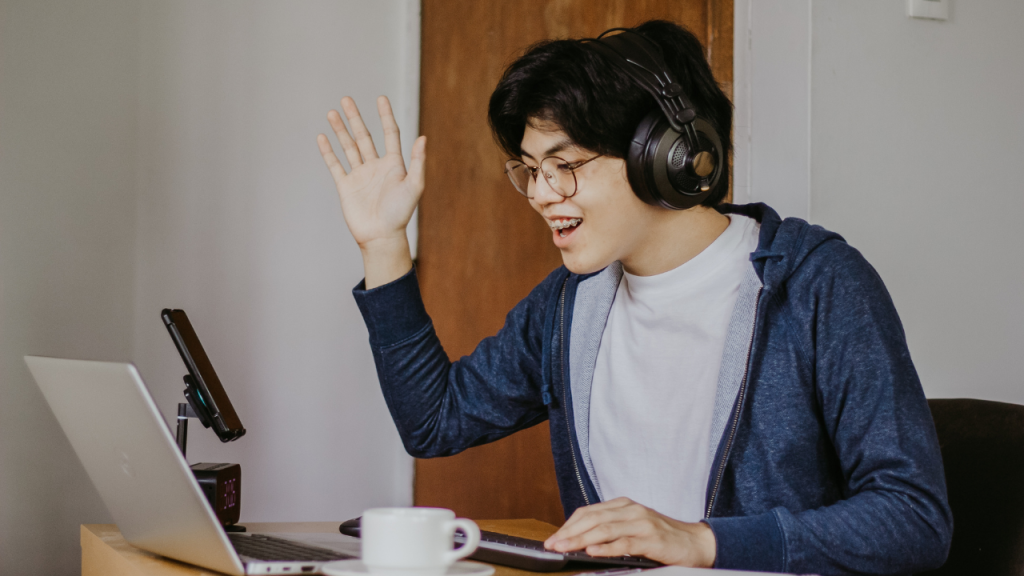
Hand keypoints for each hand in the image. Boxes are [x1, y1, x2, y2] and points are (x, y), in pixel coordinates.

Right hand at [317, 96, 425, 286]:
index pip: (390, 134)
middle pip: (364, 136)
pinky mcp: (346, 186)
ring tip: (332, 112)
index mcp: (393, 165)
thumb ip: (418, 162)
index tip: (380, 98)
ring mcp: (359, 176)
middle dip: (355, 118)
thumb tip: (423, 137)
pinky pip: (335, 165)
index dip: (385, 116)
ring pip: (348, 147)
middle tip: (346, 99)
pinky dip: (328, 151)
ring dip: (340, 130)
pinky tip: (322, 137)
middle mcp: (375, 167)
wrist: (381, 236)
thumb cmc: (400, 214)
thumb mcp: (414, 186)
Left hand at [543, 498, 715, 567]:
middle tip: (552, 545)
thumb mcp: (633, 527)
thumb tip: (579, 541)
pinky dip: (606, 548)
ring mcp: (641, 522)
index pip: (588, 512)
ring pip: (605, 529)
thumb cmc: (662, 538)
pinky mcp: (651, 538)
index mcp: (623, 505)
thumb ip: (610, 530)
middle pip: (592, 519)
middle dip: (569, 533)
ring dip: (581, 540)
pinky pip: (624, 543)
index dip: (568, 525)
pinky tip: (592, 553)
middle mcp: (631, 509)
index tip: (553, 538)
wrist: (696, 543)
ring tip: (565, 548)